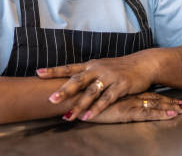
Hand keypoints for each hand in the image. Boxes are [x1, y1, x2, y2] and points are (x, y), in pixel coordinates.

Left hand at [36, 55, 156, 120]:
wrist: (143, 64)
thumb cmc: (119, 68)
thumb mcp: (101, 67)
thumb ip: (87, 75)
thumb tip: (69, 83)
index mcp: (90, 65)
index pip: (69, 67)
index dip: (54, 70)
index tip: (38, 73)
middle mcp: (97, 69)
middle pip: (78, 80)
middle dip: (64, 91)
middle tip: (51, 100)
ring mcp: (109, 77)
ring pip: (91, 92)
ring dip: (79, 105)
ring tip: (68, 117)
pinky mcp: (121, 85)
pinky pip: (106, 99)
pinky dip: (96, 109)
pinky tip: (88, 117)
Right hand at [86, 93, 181, 122]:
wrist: (74, 96)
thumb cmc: (80, 95)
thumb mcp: (92, 94)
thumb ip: (100, 94)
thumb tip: (104, 97)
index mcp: (121, 90)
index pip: (144, 92)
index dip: (158, 95)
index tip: (171, 97)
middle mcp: (127, 94)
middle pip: (153, 97)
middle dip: (169, 100)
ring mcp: (128, 102)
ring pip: (153, 103)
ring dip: (169, 106)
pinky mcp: (126, 111)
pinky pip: (147, 113)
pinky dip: (160, 113)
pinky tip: (172, 114)